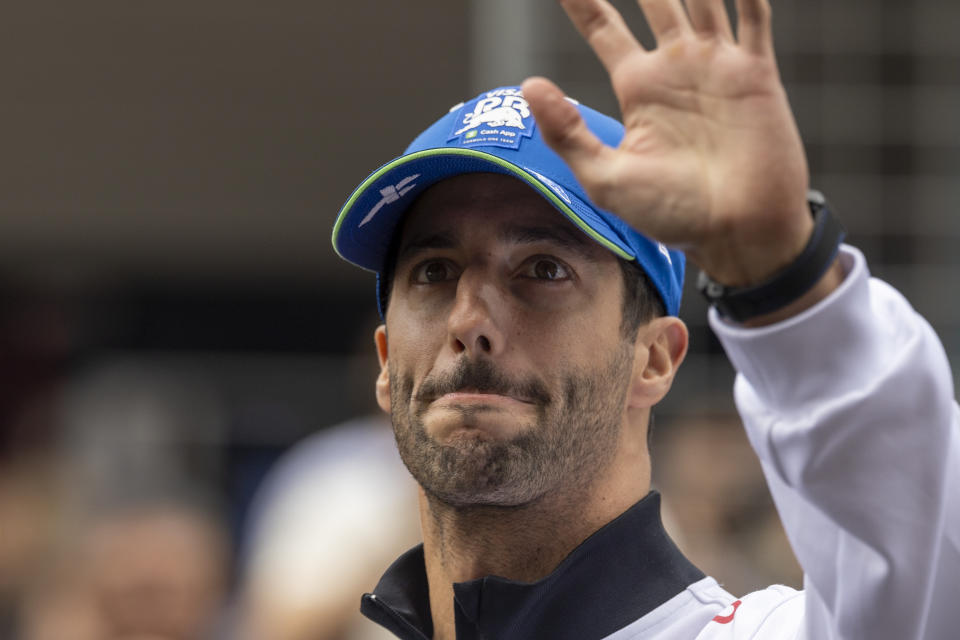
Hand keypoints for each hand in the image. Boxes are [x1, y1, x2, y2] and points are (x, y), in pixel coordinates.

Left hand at [524, 0, 813, 286]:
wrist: (736, 232)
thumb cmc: (671, 214)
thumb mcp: (606, 178)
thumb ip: (568, 133)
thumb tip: (530, 85)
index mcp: (638, 87)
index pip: (603, 26)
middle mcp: (677, 67)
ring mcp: (718, 66)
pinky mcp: (756, 74)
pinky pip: (754, 17)